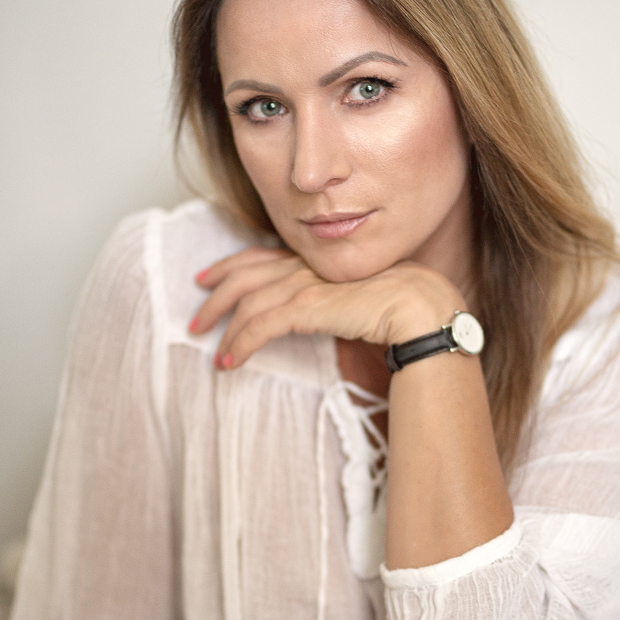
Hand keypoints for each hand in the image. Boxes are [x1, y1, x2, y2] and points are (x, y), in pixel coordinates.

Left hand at [188, 247, 465, 368]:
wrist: (422, 307)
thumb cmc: (404, 308)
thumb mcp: (359, 300)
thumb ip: (335, 303)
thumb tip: (324, 318)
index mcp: (318, 262)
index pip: (263, 257)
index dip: (231, 266)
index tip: (209, 277)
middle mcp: (306, 267)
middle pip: (246, 273)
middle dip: (216, 293)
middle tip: (197, 312)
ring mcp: (305, 285)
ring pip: (247, 300)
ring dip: (223, 325)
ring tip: (208, 345)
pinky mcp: (306, 307)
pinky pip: (259, 326)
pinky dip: (239, 344)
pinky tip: (228, 361)